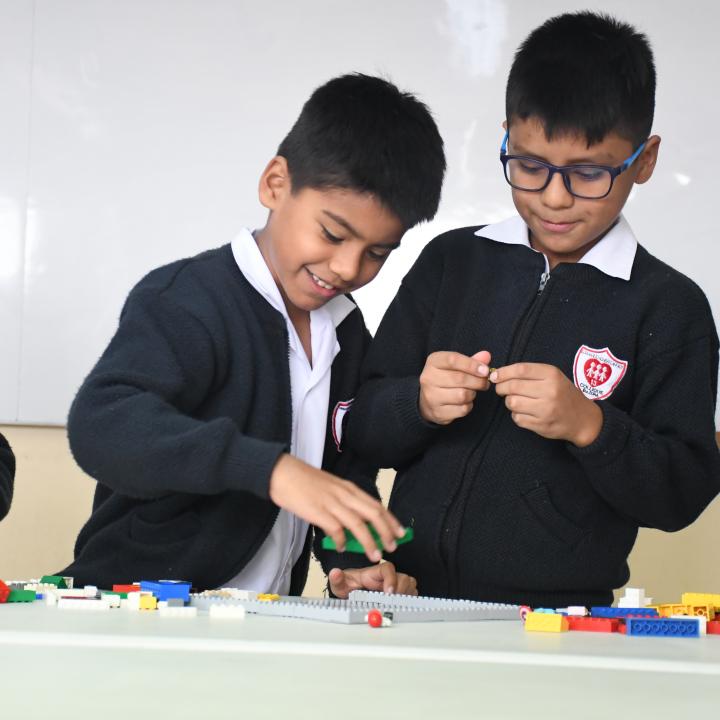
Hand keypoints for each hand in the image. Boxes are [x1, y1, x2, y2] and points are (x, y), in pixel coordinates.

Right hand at [269, 454, 405, 562]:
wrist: (282, 473)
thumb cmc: (304, 480)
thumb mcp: (330, 488)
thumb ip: (342, 504)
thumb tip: (350, 526)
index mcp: (348, 488)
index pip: (376, 505)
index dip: (390, 519)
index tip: (400, 532)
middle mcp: (344, 494)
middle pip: (373, 514)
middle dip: (386, 531)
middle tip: (393, 546)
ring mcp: (332, 503)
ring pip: (358, 524)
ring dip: (369, 541)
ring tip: (375, 554)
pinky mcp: (318, 512)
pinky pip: (336, 530)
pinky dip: (340, 541)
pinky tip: (341, 548)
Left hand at [328, 562, 417, 597]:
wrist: (353, 592)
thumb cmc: (349, 586)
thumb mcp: (340, 584)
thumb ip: (338, 579)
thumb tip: (335, 573)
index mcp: (374, 572)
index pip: (388, 569)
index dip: (391, 579)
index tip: (388, 592)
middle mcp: (387, 576)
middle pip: (403, 578)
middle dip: (400, 591)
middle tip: (393, 604)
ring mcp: (396, 583)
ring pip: (410, 585)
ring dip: (405, 596)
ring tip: (394, 605)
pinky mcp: (401, 592)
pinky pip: (412, 593)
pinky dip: (409, 599)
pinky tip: (398, 606)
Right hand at [418, 350, 491, 424]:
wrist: (427, 401)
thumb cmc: (445, 378)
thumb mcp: (455, 365)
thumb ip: (471, 360)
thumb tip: (486, 355)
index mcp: (433, 362)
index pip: (452, 360)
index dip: (472, 364)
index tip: (485, 370)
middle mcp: (428, 378)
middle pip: (460, 378)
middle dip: (478, 381)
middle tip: (485, 382)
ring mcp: (431, 397)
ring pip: (462, 395)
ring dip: (473, 393)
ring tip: (473, 391)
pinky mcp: (438, 412)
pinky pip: (462, 409)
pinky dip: (468, 405)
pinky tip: (465, 402)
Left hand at [491, 363, 602, 446]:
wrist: (583, 419)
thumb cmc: (563, 394)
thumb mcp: (552, 377)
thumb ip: (529, 373)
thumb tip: (498, 375)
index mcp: (552, 375)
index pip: (520, 369)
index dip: (503, 372)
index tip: (494, 376)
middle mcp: (550, 391)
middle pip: (513, 386)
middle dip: (501, 388)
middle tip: (501, 389)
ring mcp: (546, 409)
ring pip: (512, 403)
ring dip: (509, 402)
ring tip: (516, 401)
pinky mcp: (542, 425)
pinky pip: (517, 418)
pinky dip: (516, 415)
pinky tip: (524, 413)